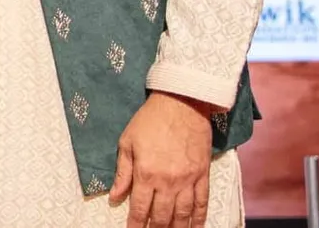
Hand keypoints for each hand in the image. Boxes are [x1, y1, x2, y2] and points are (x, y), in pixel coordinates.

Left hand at [111, 92, 213, 227]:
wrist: (182, 104)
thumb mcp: (127, 142)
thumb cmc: (150, 120)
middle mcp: (168, 181)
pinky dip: (200, 218)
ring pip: (183, 214)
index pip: (139, 208)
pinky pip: (203, 202)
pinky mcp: (203, 175)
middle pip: (162, 216)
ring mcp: (188, 180)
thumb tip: (115, 196)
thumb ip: (122, 172)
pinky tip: (196, 227)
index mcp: (146, 173)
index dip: (135, 224)